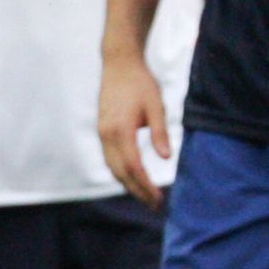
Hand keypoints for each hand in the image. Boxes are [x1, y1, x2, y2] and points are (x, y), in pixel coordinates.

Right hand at [97, 52, 169, 208]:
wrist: (119, 64)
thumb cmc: (141, 83)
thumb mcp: (156, 105)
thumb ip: (160, 132)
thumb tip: (166, 158)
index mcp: (120, 130)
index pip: (133, 167)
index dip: (145, 185)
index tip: (158, 198)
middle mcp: (106, 135)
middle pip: (120, 173)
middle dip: (137, 190)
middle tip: (154, 204)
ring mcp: (101, 133)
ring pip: (112, 167)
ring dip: (127, 183)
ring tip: (145, 194)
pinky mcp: (102, 130)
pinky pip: (110, 158)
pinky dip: (121, 171)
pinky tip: (133, 176)